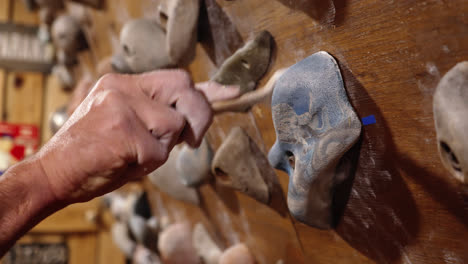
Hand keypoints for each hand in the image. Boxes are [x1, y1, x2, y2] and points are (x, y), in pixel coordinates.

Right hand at [38, 70, 238, 203]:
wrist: (53, 173)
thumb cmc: (92, 154)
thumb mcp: (125, 125)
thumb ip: (155, 116)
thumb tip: (191, 121)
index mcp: (124, 85)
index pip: (176, 78)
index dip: (208, 88)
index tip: (232, 92)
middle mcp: (123, 88)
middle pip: (184, 87)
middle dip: (198, 116)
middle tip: (190, 140)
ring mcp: (123, 106)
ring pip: (174, 124)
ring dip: (162, 147)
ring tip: (134, 154)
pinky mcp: (124, 130)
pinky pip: (158, 152)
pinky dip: (147, 165)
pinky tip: (122, 163)